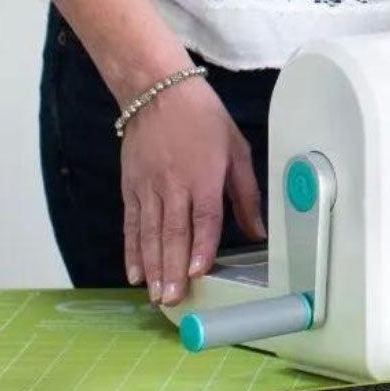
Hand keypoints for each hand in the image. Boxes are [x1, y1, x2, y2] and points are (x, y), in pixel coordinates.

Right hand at [121, 74, 265, 303]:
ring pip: (149, 233)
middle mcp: (174, 185)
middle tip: (172, 299)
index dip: (201, 247)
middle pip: (173, 233)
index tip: (197, 273)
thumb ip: (247, 194)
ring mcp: (149, 187)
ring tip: (155, 295)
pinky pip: (131, 223)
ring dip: (152, 267)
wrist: (158, 91)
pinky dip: (131, 250)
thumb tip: (258, 230)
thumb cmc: (204, 119)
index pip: (204, 219)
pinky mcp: (131, 186)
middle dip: (172, 269)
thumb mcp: (237, 150)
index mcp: (204, 176)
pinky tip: (134, 272)